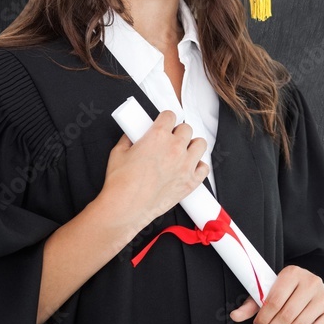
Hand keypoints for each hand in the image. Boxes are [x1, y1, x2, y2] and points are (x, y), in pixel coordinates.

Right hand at [100, 110, 208, 229]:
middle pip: (186, 128)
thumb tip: (132, 136)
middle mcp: (175, 147)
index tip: (165, 123)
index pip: (170, 115)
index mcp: (158, 136)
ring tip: (183, 151)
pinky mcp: (191, 181)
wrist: (125, 208)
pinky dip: (198, 166)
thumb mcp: (118, 153)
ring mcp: (186, 165)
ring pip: (200, 144)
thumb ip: (129, 139)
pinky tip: (189, 168)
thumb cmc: (120, 183)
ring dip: (192, 145)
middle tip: (171, 140)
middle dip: (178, 132)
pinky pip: (204, 168)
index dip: (166, 119)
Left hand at [229, 265, 323, 323]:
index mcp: (293, 273)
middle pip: (287, 315)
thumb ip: (251, 304)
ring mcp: (323, 296)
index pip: (274, 301)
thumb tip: (235, 315)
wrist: (310, 286)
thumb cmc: (286, 290)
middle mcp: (311, 282)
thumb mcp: (268, 291)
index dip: (263, 318)